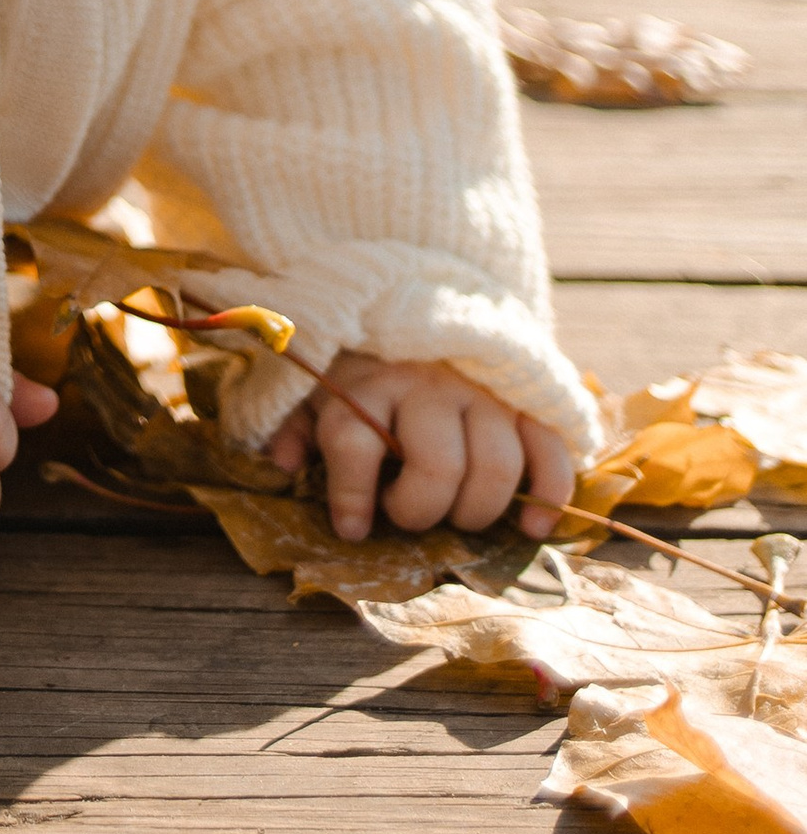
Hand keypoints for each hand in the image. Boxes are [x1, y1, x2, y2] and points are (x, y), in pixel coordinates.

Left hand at [263, 353, 575, 543]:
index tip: (351, 528)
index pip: (355, 440)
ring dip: (478, 510)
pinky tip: (530, 527)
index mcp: (368, 383)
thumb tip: (282, 464)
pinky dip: (548, 495)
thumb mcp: (319, 389)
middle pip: (437, 465)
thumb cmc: (365, 368)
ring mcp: (483, 391)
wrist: (424, 306)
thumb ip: (297, 426)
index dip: (351, 495)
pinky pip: (550, 451)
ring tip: (459, 519)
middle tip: (410, 518)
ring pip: (496, 465)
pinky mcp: (526, 400)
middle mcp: (427, 385)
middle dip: (421, 510)